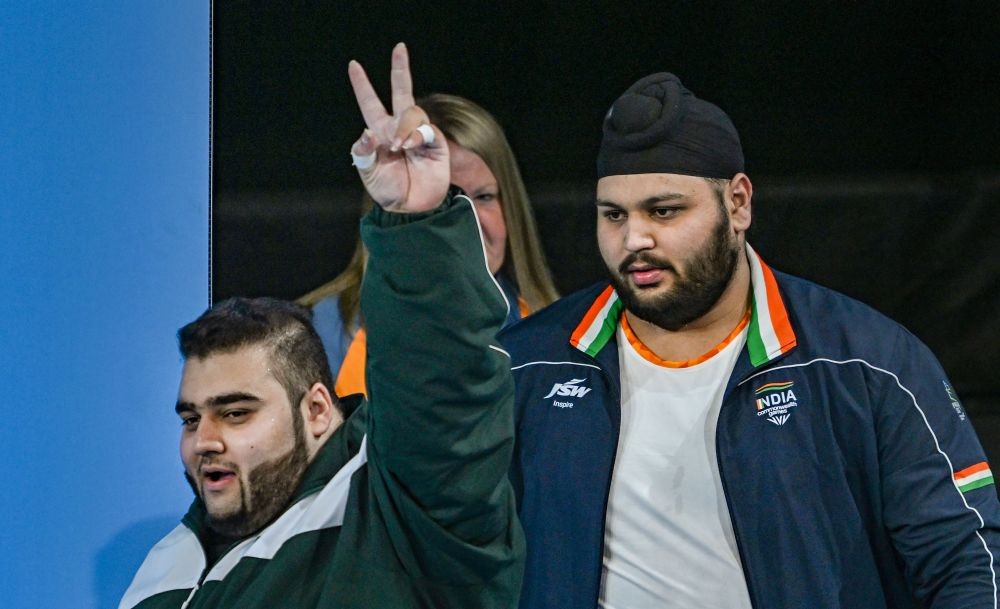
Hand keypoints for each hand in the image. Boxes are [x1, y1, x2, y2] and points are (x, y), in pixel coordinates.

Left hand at [348, 43, 448, 212]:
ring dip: (403, 126)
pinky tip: (409, 147)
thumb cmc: (388, 190)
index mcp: (379, 132)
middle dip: (400, 69)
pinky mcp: (435, 144)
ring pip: (412, 113)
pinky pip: (425, 130)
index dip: (362, 84)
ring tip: (398, 147)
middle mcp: (399, 128)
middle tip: (399, 48)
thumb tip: (367, 132)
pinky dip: (415, 136)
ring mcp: (418, 134)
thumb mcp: (369, 173)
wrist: (411, 209)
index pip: (370, 103)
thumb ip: (364, 152)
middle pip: (401, 91)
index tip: (353, 65)